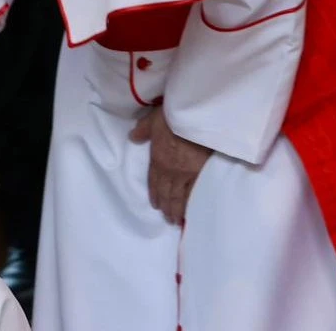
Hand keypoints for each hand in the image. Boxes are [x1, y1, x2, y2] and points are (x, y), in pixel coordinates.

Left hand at [128, 106, 212, 224]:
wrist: (196, 118)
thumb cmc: (173, 117)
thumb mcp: (152, 120)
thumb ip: (143, 130)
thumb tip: (132, 137)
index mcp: (158, 159)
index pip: (154, 180)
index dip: (155, 193)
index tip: (155, 205)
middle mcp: (171, 171)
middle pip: (167, 192)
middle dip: (166, 206)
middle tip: (168, 219)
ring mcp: (187, 174)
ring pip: (180, 196)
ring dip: (177, 209)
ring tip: (177, 220)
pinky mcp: (203, 173)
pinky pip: (196, 192)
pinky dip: (192, 203)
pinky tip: (193, 211)